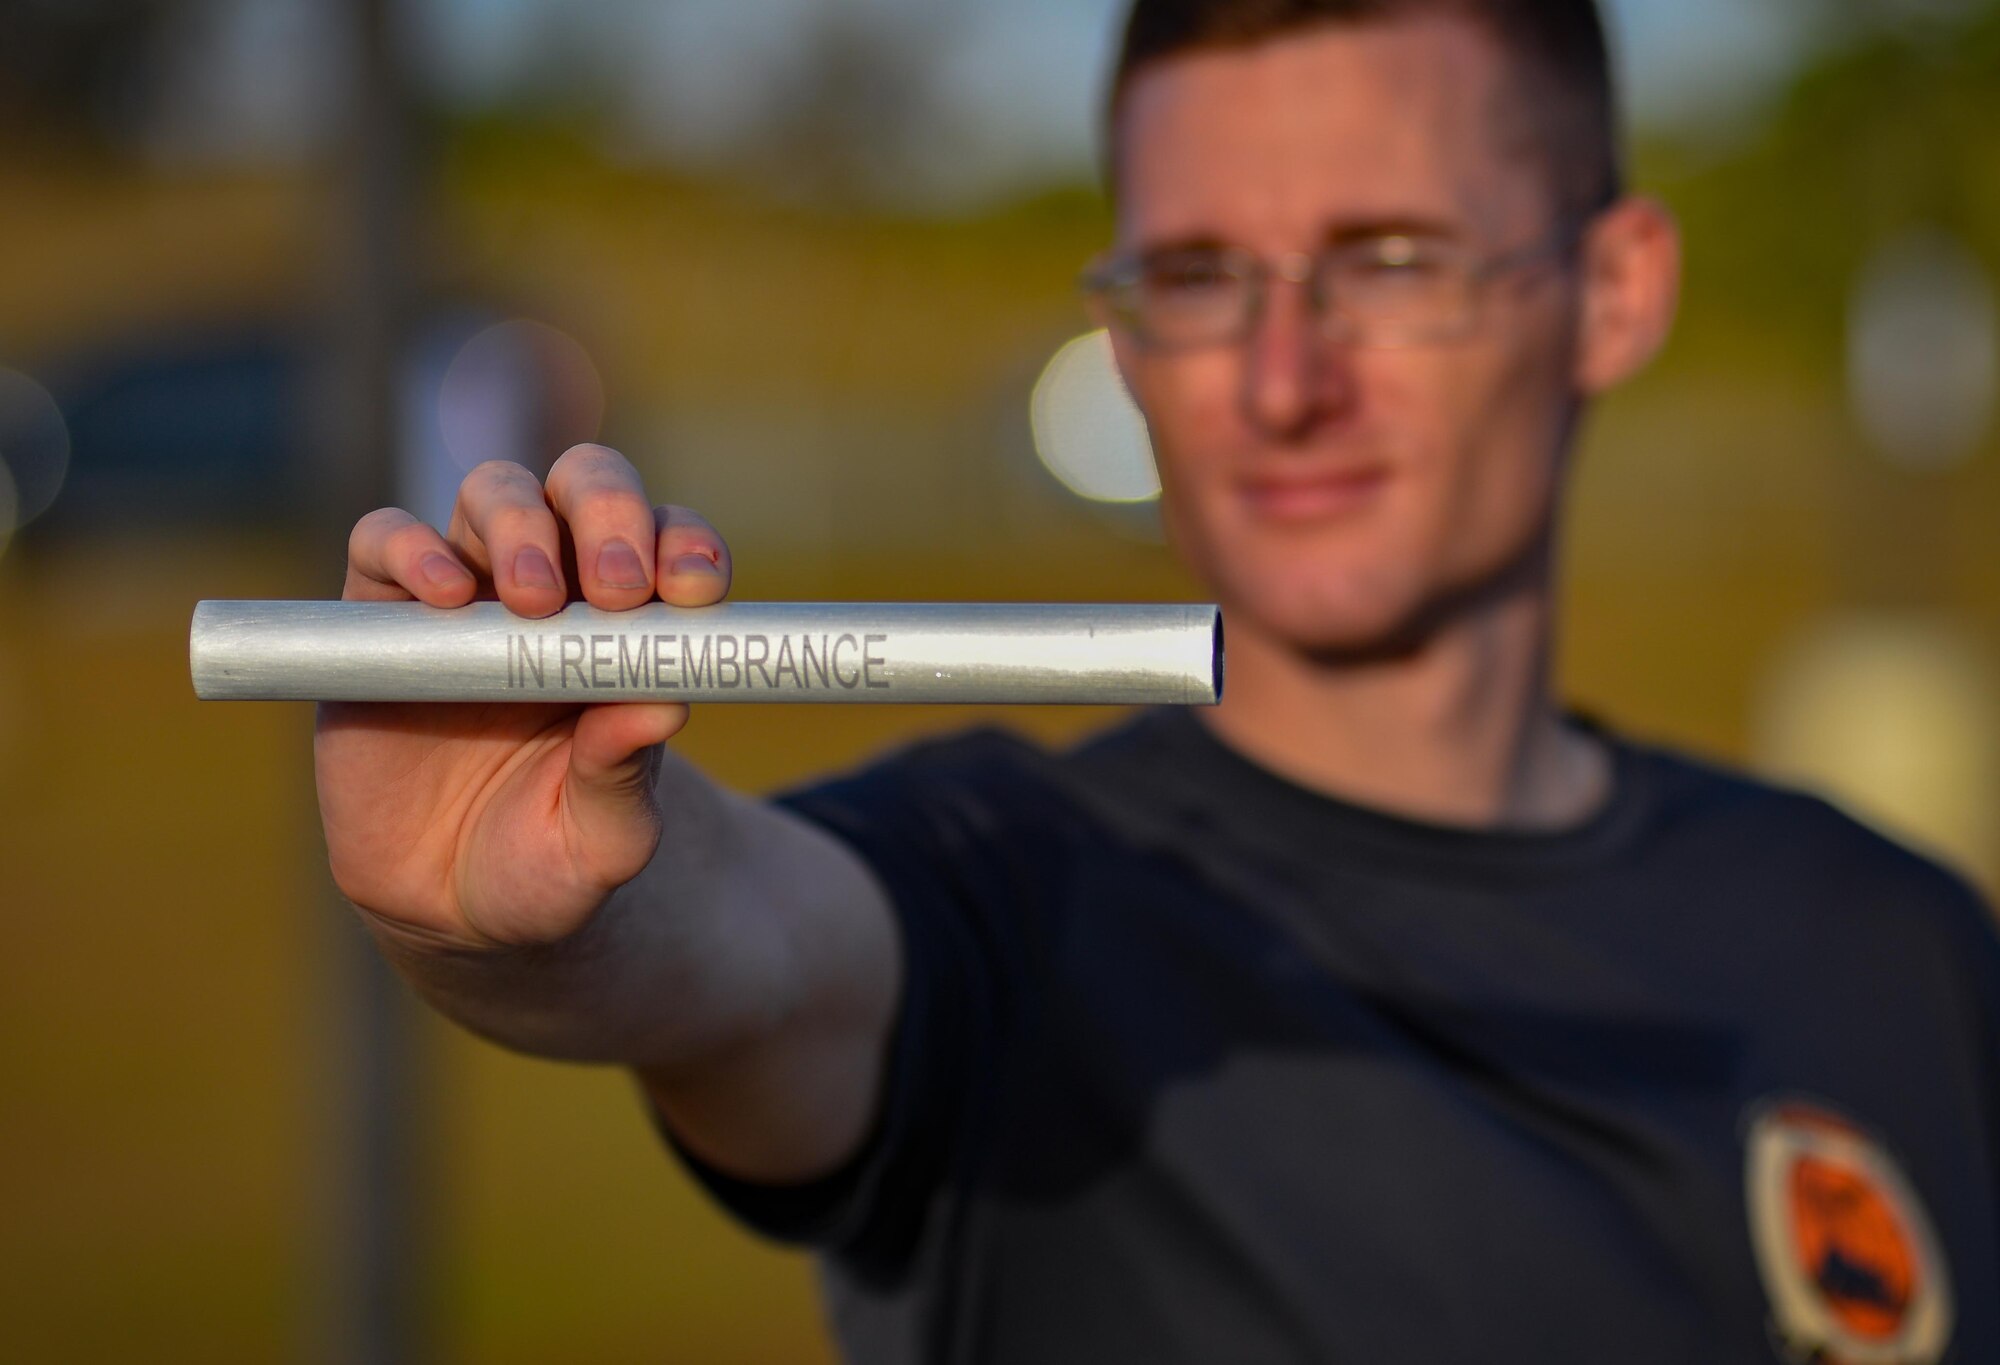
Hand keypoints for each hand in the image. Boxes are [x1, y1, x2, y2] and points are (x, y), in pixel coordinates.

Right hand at [313, 445, 732, 949]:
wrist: (449, 907)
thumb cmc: (550, 858)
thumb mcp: (603, 838)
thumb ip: (626, 775)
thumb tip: (663, 705)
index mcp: (629, 626)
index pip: (668, 544)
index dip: (686, 546)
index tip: (694, 588)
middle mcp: (555, 588)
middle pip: (584, 485)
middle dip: (609, 511)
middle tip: (615, 586)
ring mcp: (467, 593)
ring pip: (493, 491)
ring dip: (521, 522)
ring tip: (532, 599)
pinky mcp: (380, 616)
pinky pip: (383, 542)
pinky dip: (412, 549)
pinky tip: (445, 598)